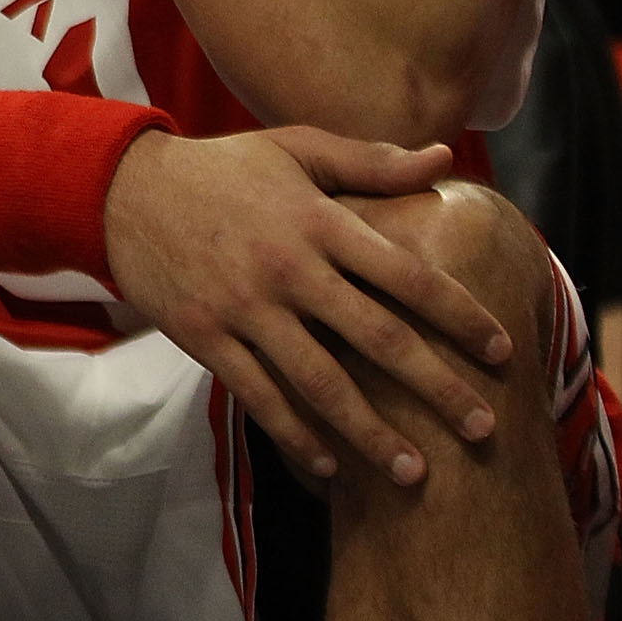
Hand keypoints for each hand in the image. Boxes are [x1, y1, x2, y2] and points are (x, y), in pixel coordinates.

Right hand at [104, 126, 509, 484]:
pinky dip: (296, 434)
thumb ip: (370, 160)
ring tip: (415, 471)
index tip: (501, 351)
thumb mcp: (294, 148)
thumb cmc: (219, 169)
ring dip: (373, 432)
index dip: (461, 316)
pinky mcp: (203, 336)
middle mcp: (287, 269)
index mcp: (318, 222)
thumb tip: (444, 158)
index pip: (408, 275)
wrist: (120, 190)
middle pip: (378, 338)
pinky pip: (258, 395)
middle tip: (483, 428)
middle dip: (438, 388)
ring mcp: (243, 308)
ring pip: (321, 382)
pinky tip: (329, 465)